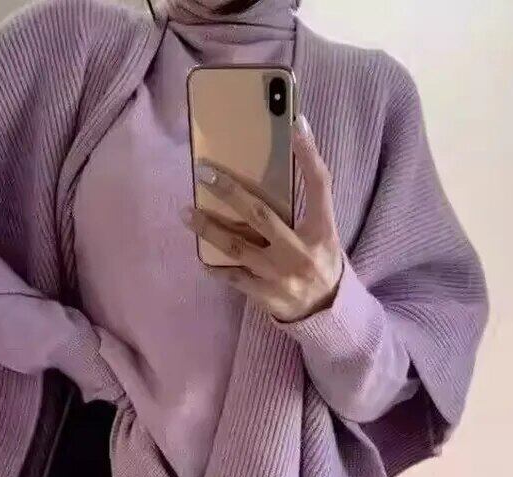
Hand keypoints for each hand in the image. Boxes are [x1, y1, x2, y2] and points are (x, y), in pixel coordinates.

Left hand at [180, 114, 343, 322]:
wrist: (326, 314)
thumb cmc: (321, 265)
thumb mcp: (324, 236)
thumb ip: (306, 210)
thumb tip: (279, 170)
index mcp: (323, 232)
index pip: (319, 186)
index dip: (309, 155)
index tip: (296, 126)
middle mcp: (301, 252)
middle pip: (260, 214)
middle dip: (230, 191)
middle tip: (205, 173)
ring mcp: (279, 275)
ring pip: (237, 246)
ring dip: (208, 228)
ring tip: (186, 212)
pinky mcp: (264, 294)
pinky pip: (232, 276)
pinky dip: (214, 265)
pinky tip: (199, 254)